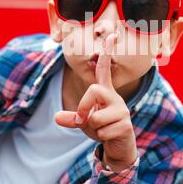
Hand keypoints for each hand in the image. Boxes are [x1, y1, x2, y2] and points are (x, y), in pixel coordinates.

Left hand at [55, 33, 136, 171]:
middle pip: (93, 90)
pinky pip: (103, 130)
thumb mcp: (83, 122)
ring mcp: (122, 110)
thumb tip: (56, 117)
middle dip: (83, 107)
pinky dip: (101, 137)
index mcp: (105, 93)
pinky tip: (110, 136)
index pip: (104, 70)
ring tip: (103, 129)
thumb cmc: (102, 129)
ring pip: (96, 116)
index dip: (106, 54)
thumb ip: (72, 117)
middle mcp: (115, 97)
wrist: (119, 147)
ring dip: (93, 128)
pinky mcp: (126, 124)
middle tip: (84, 120)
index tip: (111, 36)